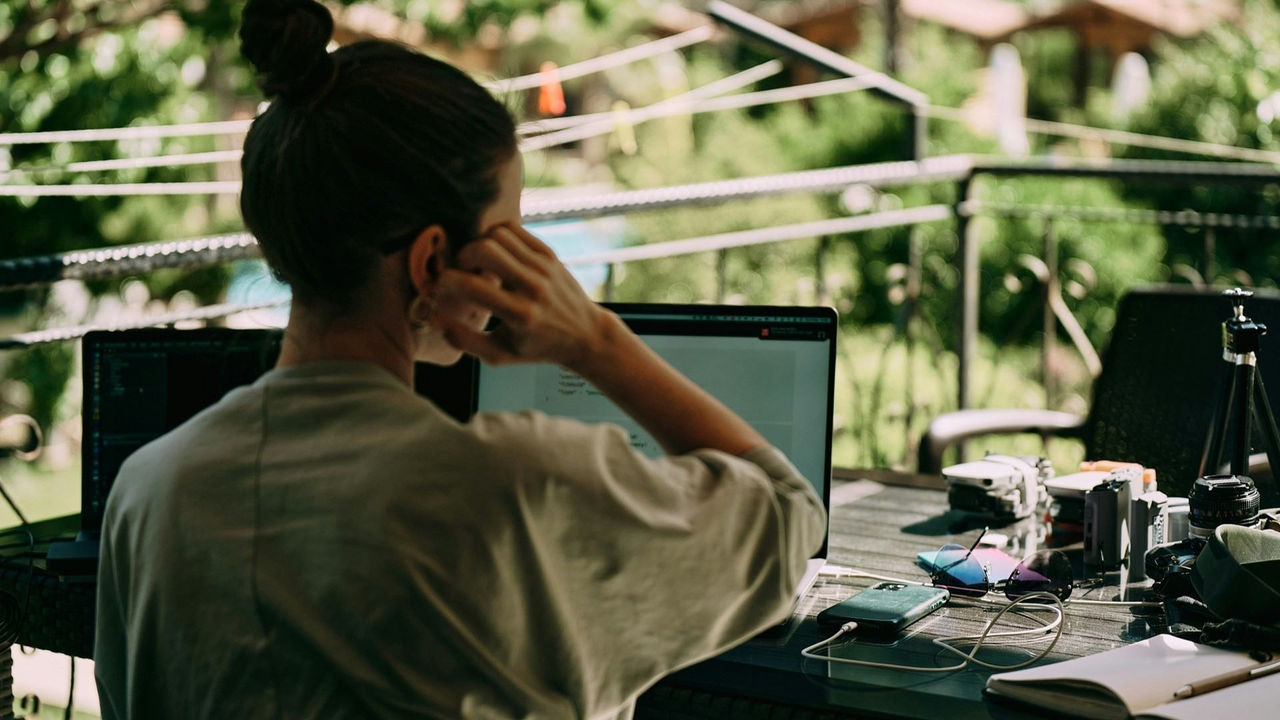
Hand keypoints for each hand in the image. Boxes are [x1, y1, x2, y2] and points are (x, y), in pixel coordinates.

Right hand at [435, 222, 613, 368]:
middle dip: (463, 256)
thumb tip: (434, 318)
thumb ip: (464, 341)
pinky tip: (496, 256)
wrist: (585, 335)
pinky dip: (496, 236)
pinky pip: (513, 230)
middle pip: (484, 249)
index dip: (446, 282)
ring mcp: (543, 267)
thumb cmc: (537, 348)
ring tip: (480, 265)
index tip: (442, 288)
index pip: (471, 286)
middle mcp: (533, 288)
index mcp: (520, 316)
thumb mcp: (499, 355)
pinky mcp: (549, 254)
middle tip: (463, 271)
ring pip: (497, 235)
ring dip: (479, 245)